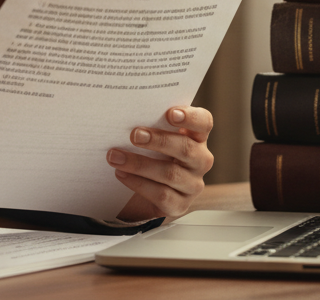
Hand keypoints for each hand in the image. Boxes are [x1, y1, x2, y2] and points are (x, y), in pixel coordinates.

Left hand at [108, 106, 213, 220]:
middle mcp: (200, 161)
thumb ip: (150, 125)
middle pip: (186, 149)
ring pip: (171, 174)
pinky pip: (161, 195)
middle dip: (159, 141)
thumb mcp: (155, 139)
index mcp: (197, 138)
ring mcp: (193, 185)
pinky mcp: (180, 205)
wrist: (147, 192)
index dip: (191, 117)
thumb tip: (124, 115)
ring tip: (115, 156)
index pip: (204, 123)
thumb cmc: (151, 154)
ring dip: (139, 164)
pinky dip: (138, 183)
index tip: (170, 113)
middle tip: (134, 135)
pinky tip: (121, 174)